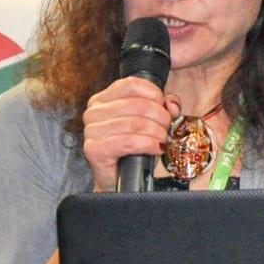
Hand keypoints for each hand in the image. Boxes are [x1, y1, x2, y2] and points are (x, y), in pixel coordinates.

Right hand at [82, 76, 180, 191]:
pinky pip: (129, 141)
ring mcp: (91, 130)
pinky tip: (156, 148)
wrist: (119, 179)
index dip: (155, 94)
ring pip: (135, 123)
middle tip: (167, 129)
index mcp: (103, 99)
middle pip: (137, 104)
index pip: (132, 84)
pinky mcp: (94, 149)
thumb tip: (171, 104)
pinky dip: (148, 144)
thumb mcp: (150, 121)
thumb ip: (162, 106)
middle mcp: (94, 112)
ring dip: (157, 132)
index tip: (165, 108)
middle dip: (160, 117)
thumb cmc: (133, 149)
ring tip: (163, 140)